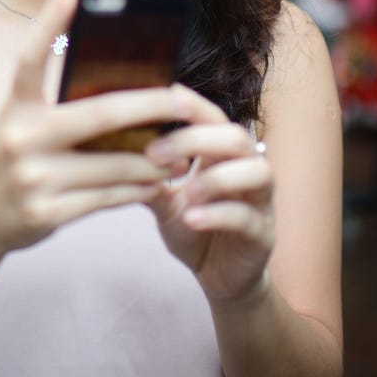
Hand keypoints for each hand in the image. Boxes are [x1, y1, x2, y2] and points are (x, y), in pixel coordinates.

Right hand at [0, 0, 196, 261]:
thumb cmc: (18, 160)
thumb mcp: (26, 125)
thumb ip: (63, 107)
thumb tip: (130, 89)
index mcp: (16, 107)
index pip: (29, 58)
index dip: (48, 23)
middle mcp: (21, 137)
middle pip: (100, 113)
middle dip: (152, 106)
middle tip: (186, 101)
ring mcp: (33, 177)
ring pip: (115, 165)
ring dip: (155, 161)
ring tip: (181, 155)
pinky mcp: (47, 213)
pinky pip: (109, 198)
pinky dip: (138, 190)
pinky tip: (157, 184)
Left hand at [144, 90, 275, 303]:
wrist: (217, 276)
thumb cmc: (193, 227)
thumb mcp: (164, 201)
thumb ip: (148, 178)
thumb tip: (113, 151)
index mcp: (222, 154)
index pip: (214, 118)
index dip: (193, 106)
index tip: (164, 100)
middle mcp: (247, 169)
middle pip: (236, 137)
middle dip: (197, 140)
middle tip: (155, 154)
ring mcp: (260, 201)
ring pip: (256, 172)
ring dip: (217, 177)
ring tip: (185, 191)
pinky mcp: (263, 234)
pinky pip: (247, 217)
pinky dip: (217, 214)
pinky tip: (191, 219)